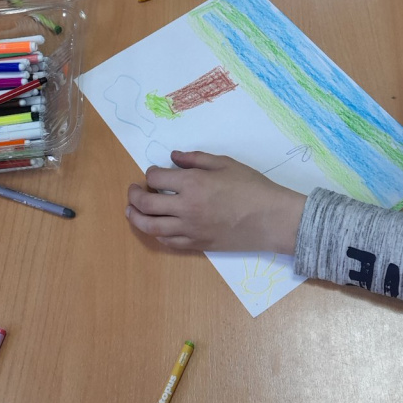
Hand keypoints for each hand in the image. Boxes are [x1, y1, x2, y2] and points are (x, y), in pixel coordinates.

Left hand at [126, 150, 305, 252]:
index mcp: (192, 183)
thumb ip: (196, 159)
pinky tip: (156, 227)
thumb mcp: (225, 164)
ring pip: (151, 227)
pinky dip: (157, 234)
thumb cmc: (252, 187)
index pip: (156, 178)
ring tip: (132, 211)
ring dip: (136, 218)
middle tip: (133, 190)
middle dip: (134, 195)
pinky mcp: (197, 245)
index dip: (151, 173)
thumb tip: (173, 157)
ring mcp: (190, 229)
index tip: (154, 172)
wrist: (271, 219)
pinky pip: (168, 242)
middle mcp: (185, 207)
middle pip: (146, 204)